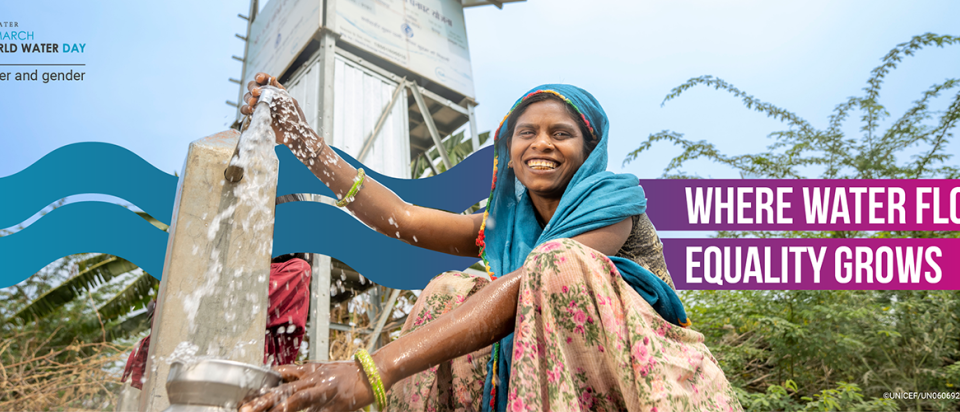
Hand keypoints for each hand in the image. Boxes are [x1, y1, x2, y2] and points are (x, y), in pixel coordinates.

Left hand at [239, 361, 376, 411]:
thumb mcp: (319, 369)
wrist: (371, 373)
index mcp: (308, 371)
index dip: (263, 385)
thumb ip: (299, 373)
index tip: (244, 395)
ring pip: (299, 400)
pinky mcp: (336, 405)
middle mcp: (313, 380)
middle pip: (284, 390)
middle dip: (263, 401)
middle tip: (245, 409)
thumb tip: (277, 373)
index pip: (281, 376)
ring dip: (283, 408)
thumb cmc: (344, 373)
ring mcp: (324, 392)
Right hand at [241, 72, 321, 157]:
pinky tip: (251, 110)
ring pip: (248, 98)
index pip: (264, 79)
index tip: (260, 79)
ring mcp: (260, 107)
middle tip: (256, 93)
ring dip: (249, 98)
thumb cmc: (295, 119)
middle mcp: (266, 97)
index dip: (260, 77)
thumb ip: (279, 90)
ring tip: (254, 102)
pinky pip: (246, 110)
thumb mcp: (289, 101)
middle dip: (252, 87)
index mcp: (275, 91)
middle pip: (253, 87)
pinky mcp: (256, 117)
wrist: (294, 135)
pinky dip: (246, 109)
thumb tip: (272, 78)